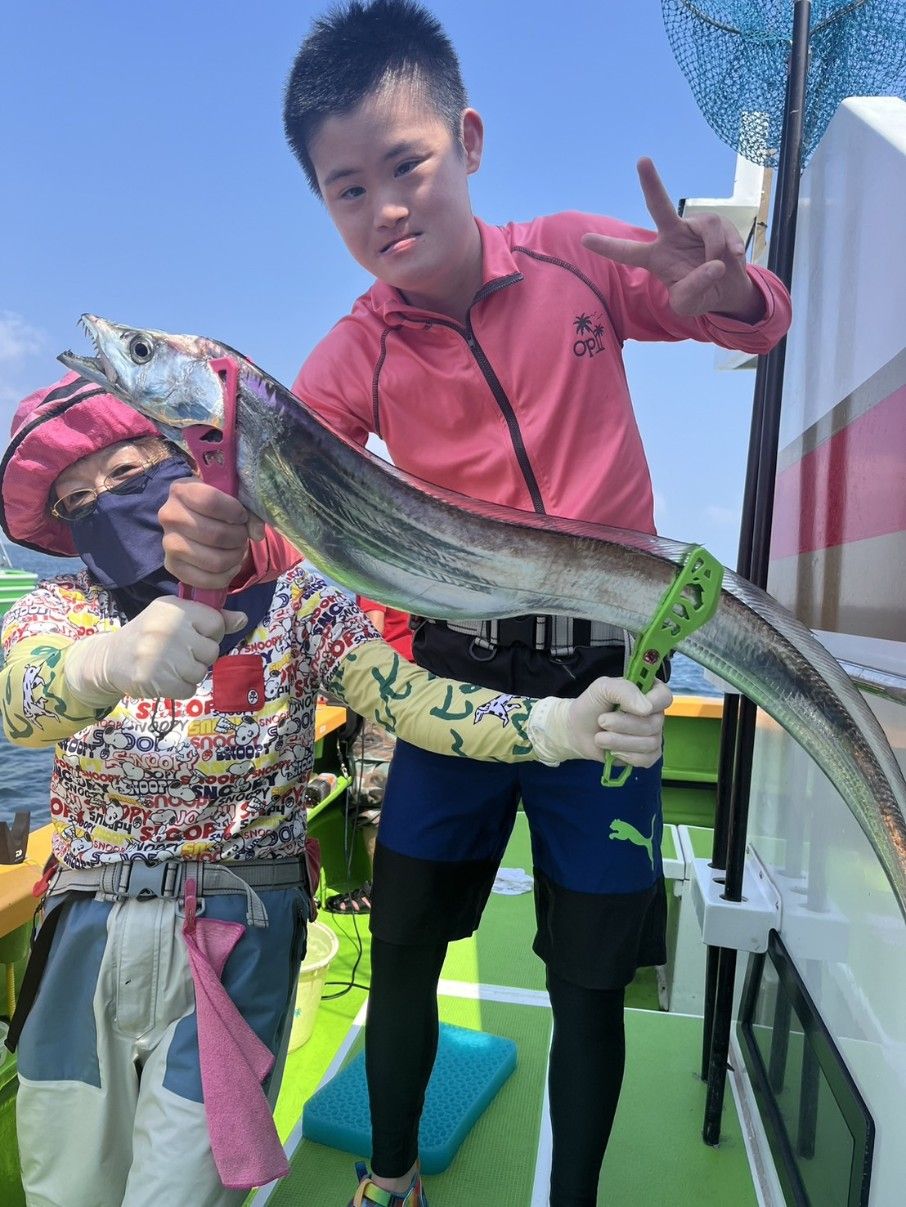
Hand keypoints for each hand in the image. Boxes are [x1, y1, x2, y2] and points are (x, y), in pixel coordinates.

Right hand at [64, 597, 246, 703]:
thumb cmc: (151, 634)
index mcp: (175, 609)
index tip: (193, 635)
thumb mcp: (178, 617)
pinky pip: (188, 689)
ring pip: (201, 672)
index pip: (216, 623)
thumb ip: (212, 618)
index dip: (210, 633)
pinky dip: (180, 688)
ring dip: (190, 673)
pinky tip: (164, 677)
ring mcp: (161, 655)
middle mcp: (169, 629)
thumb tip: (243, 619)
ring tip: (170, 665)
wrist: (112, 658)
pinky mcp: (155, 680)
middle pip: (211, 651)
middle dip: (199, 656)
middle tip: (178, 653)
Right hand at [159, 478, 264, 590]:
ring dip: (235, 557)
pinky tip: (231, 565)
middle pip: (216, 535)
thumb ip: (249, 511)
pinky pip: (207, 580)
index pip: (211, 502)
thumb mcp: (231, 497)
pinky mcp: (172, 567)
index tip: (241, 516)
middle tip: (242, 536)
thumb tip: (257, 534)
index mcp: (180, 490)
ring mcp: (168, 544)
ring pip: (214, 560)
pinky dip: (227, 575)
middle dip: (238, 538)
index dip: (234, 511)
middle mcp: (169, 516)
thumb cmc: (215, 506)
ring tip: (237, 549)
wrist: (192, 520)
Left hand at [528, 676, 672, 766]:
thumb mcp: (603, 688)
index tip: (625, 706)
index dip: (650, 703)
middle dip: (622, 725)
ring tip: (600, 737)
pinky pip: (645, 759)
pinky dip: (625, 756)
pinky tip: (612, 750)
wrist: (578, 730)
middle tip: (601, 721)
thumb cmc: (592, 705)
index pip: (664, 697)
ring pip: (649, 743)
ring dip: (619, 741)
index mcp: (649, 692)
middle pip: (653, 724)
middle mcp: (655, 714)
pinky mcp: (646, 755)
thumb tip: (647, 709)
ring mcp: (653, 736)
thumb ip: (624, 690)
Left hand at [581, 158, 763, 320]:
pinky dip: (731, 248)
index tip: (584, 240)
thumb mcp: (689, 304)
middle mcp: (671, 237)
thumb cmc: (699, 295)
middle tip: (642, 160)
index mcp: (655, 258)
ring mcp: (693, 228)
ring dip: (715, 249)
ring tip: (719, 267)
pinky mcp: (716, 225)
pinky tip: (733, 260)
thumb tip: (713, 264)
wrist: (726, 290)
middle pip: (658, 206)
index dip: (607, 246)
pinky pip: (724, 230)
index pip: (627, 252)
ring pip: (707, 226)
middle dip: (651, 183)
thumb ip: (695, 288)